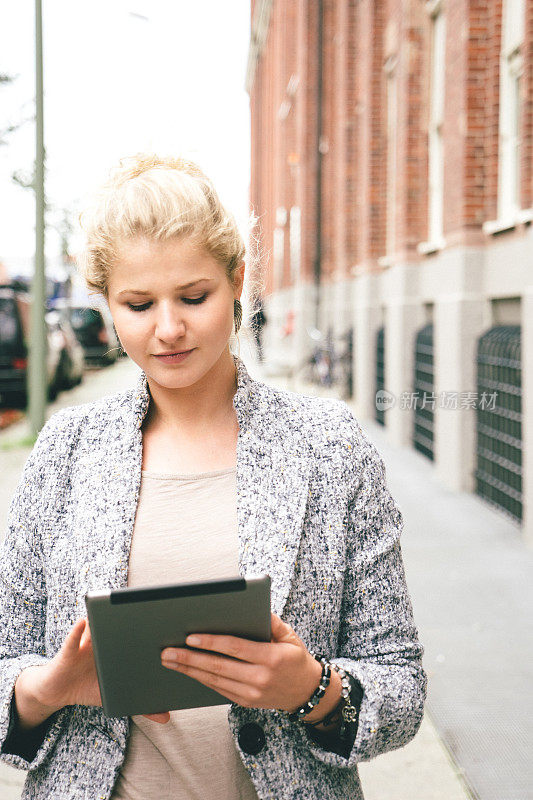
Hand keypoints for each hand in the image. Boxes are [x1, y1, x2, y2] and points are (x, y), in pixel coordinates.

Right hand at [15, 619, 166, 728]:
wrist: (58, 691)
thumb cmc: (89, 688)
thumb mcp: (117, 697)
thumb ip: (141, 706)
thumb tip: (166, 718)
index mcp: (118, 649)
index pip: (135, 636)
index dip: (150, 630)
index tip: (169, 627)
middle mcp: (104, 641)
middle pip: (119, 627)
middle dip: (132, 620)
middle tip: (149, 615)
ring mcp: (86, 643)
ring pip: (96, 627)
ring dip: (104, 618)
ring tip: (114, 611)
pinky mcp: (69, 650)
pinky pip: (73, 638)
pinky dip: (78, 631)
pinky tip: (83, 623)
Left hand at [159, 613, 340, 720]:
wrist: (306, 691)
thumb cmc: (296, 658)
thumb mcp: (290, 635)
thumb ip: (271, 621)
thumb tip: (251, 606)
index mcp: (271, 658)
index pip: (235, 648)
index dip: (211, 643)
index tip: (190, 638)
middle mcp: (260, 678)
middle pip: (219, 667)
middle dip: (190, 659)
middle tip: (167, 652)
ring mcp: (251, 693)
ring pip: (214, 681)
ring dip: (189, 671)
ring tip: (170, 661)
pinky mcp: (245, 702)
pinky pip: (218, 689)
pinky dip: (201, 679)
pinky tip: (187, 671)